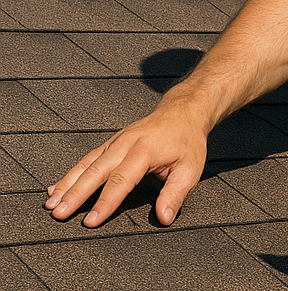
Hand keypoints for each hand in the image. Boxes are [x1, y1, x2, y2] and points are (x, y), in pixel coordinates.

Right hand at [44, 108, 206, 227]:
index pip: (121, 180)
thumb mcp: (190, 168)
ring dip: (67, 184)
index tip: (90, 221)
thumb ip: (175, 194)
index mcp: (145, 151)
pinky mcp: (111, 142)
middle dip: (75, 194)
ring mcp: (115, 141)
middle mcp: (125, 144)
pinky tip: (57, 188)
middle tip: (58, 213)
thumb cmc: (187, 141)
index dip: (105, 202)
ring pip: (86, 164)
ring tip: (51, 203)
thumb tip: (164, 218)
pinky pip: (87, 159)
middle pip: (96, 171)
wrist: (183, 112)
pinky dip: (71, 174)